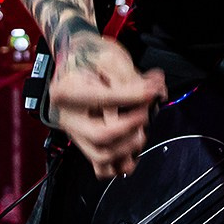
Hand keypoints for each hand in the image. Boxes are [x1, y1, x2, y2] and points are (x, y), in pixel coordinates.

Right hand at [47, 31, 167, 178]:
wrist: (76, 58)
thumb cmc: (91, 56)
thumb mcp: (109, 56)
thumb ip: (132, 78)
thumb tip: (156, 91)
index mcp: (67, 90)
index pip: (105, 100)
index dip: (135, 96)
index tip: (154, 92)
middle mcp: (67, 116)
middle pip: (101, 135)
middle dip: (132, 126)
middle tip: (145, 113)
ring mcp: (75, 132)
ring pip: (102, 156)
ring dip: (129, 147)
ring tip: (140, 130)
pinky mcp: (84, 143)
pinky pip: (101, 167)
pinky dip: (119, 163)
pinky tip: (132, 149)